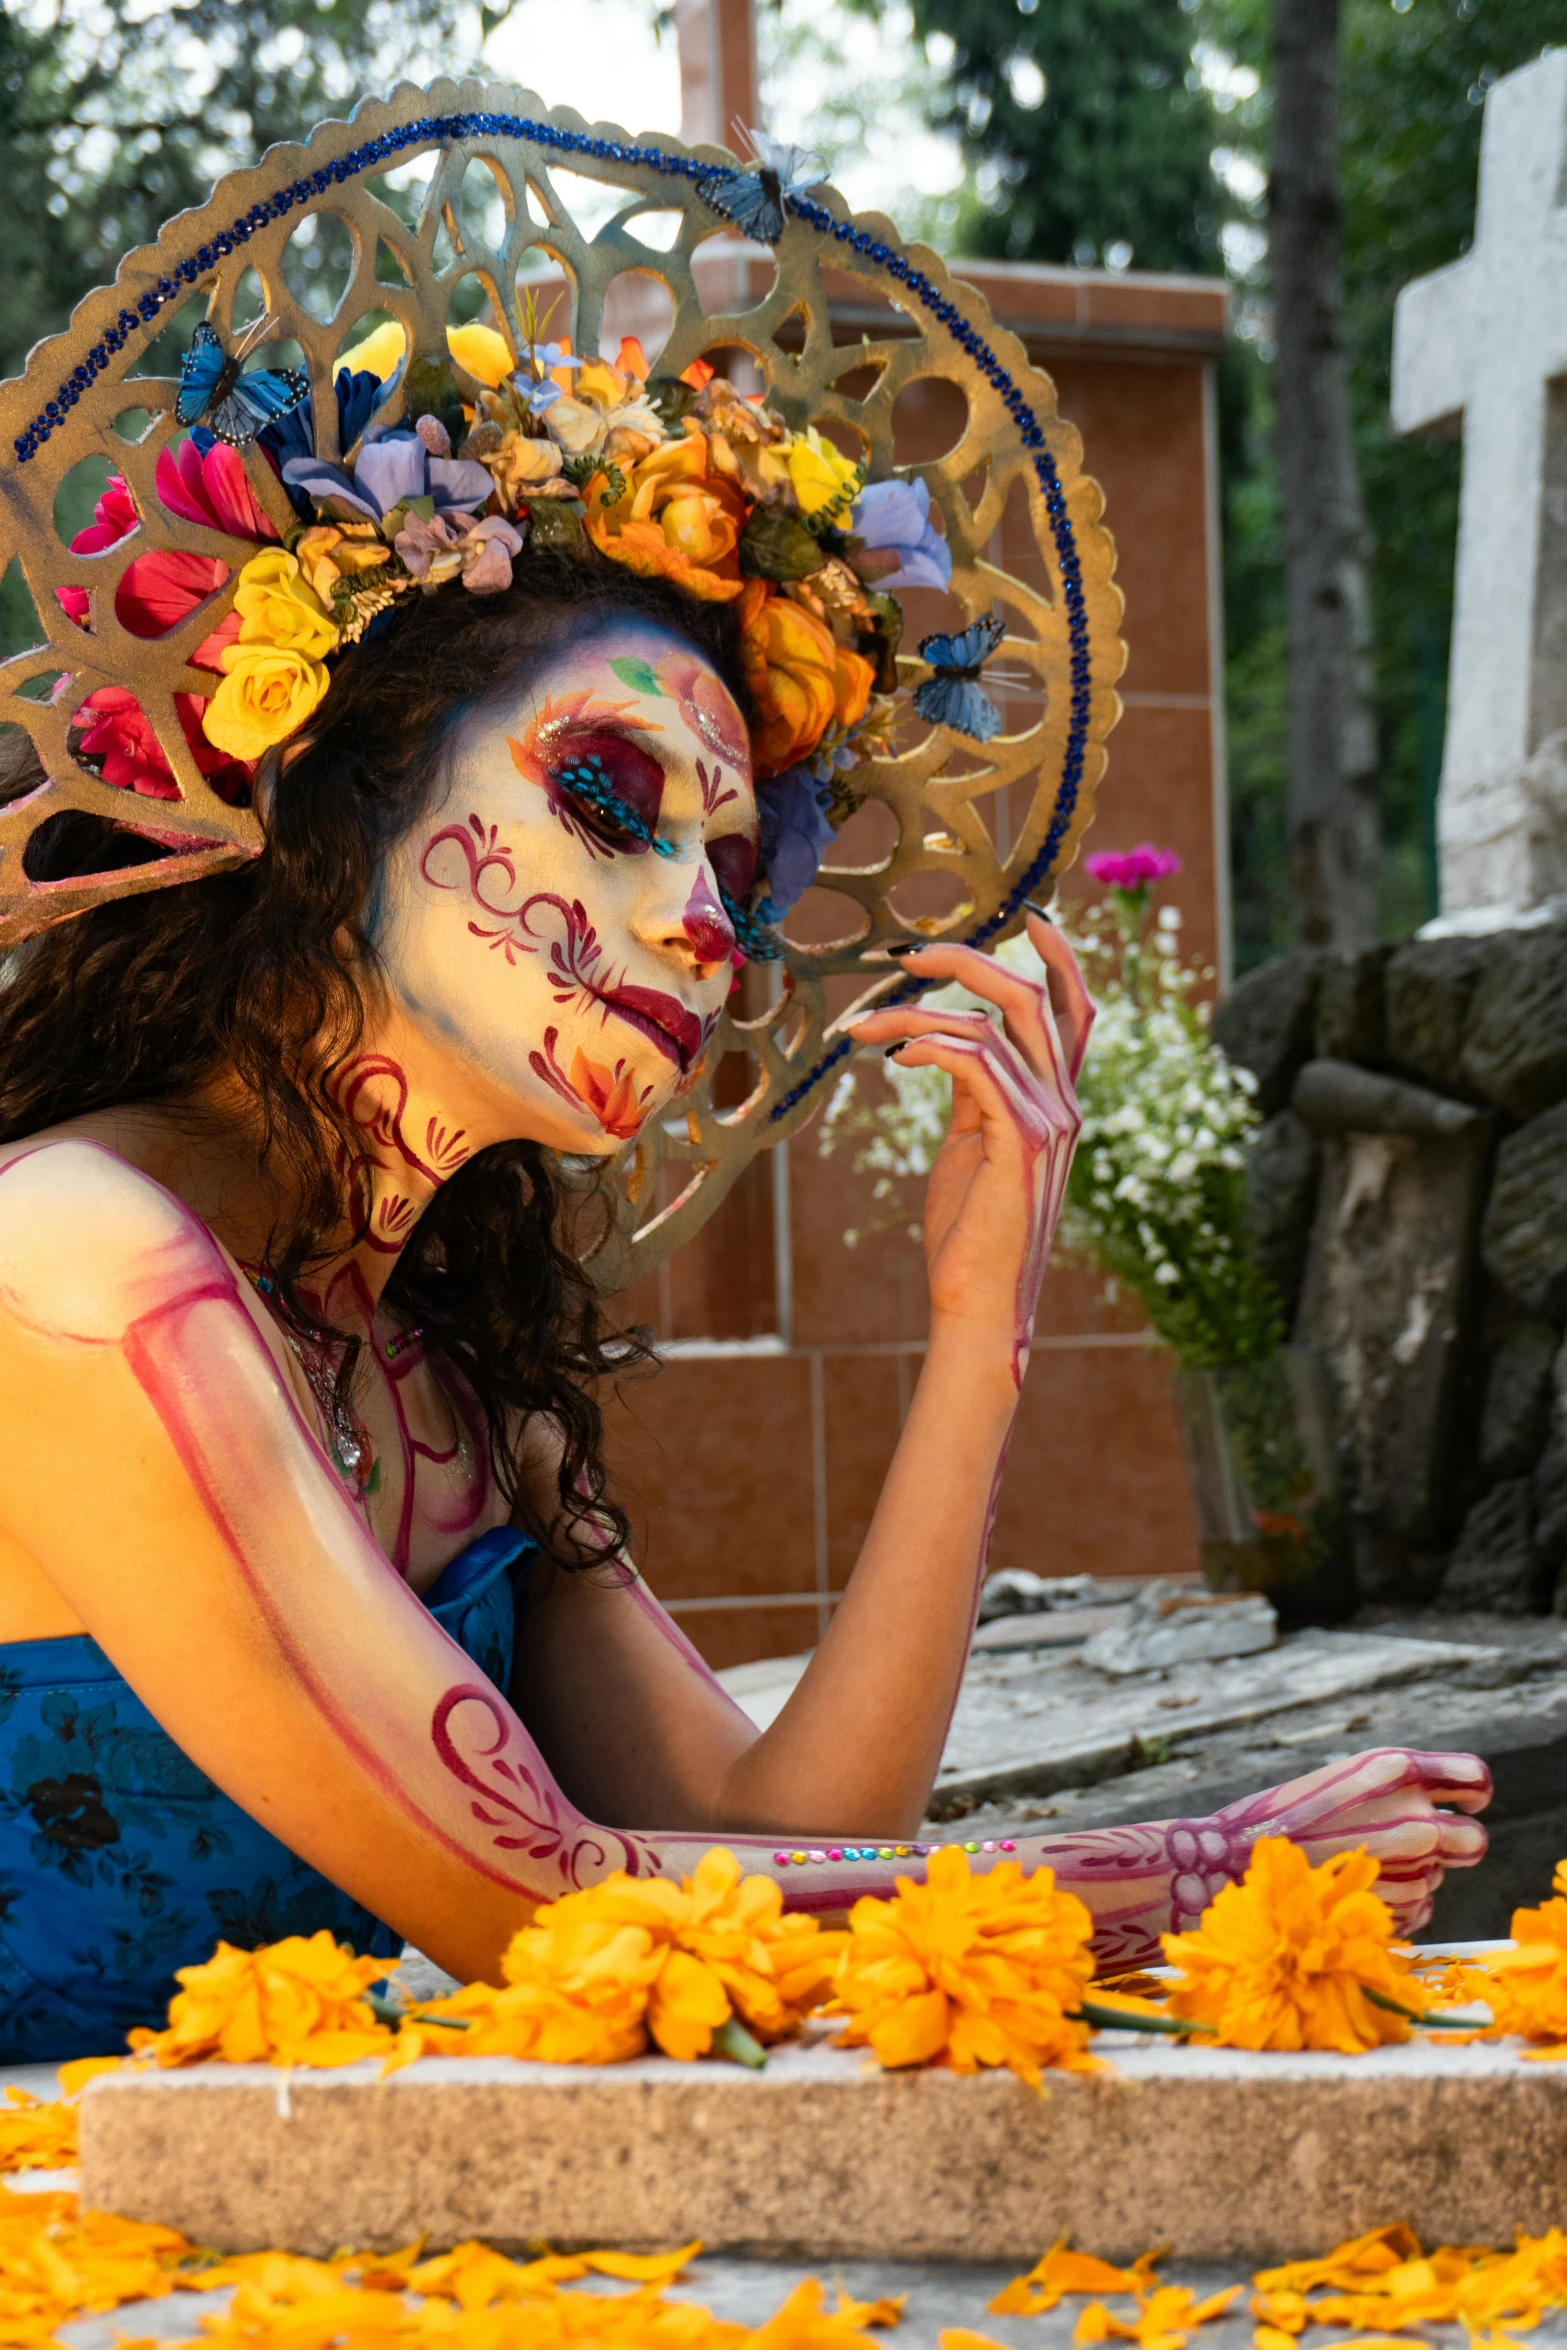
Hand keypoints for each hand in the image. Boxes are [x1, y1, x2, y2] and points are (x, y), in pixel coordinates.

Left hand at [843, 914, 1092, 1380]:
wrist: (978, 1300)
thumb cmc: (969, 1230)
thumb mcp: (973, 1145)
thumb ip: (973, 1093)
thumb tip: (943, 1047)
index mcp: (1059, 1102)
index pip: (1076, 1012)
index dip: (1060, 958)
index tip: (1027, 916)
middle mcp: (1064, 1104)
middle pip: (1036, 999)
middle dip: (972, 960)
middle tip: (909, 952)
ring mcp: (1048, 1122)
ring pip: (992, 1026)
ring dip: (916, 1013)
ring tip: (864, 1025)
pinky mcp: (1020, 1141)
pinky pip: (975, 1063)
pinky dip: (930, 1045)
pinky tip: (893, 1054)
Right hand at [1166, 1748, 1491, 1938]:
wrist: (1231, 1862)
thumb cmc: (1281, 1818)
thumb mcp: (1339, 1782)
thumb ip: (1393, 1792)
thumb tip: (1438, 1808)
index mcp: (1395, 1769)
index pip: (1475, 1778)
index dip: (1475, 1793)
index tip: (1466, 1802)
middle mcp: (1412, 1817)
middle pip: (1473, 1839)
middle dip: (1456, 1845)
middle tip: (1423, 1846)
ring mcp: (1407, 1870)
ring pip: (1439, 1878)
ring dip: (1413, 1876)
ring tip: (1359, 1868)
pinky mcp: (1396, 1911)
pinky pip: (1420, 1910)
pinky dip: (1398, 1906)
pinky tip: (1355, 1893)